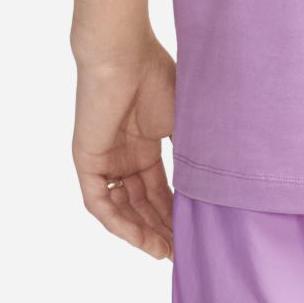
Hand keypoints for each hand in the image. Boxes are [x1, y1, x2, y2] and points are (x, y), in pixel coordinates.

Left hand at [72, 35, 177, 260]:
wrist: (123, 52)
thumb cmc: (154, 73)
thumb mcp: (182, 117)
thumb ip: (191, 148)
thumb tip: (216, 178)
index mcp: (145, 144)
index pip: (159, 188)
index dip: (174, 212)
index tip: (192, 232)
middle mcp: (123, 155)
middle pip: (141, 203)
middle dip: (160, 228)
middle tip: (180, 249)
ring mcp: (104, 159)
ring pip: (121, 208)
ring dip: (141, 231)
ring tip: (164, 250)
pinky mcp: (86, 160)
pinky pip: (100, 202)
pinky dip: (119, 222)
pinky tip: (140, 236)